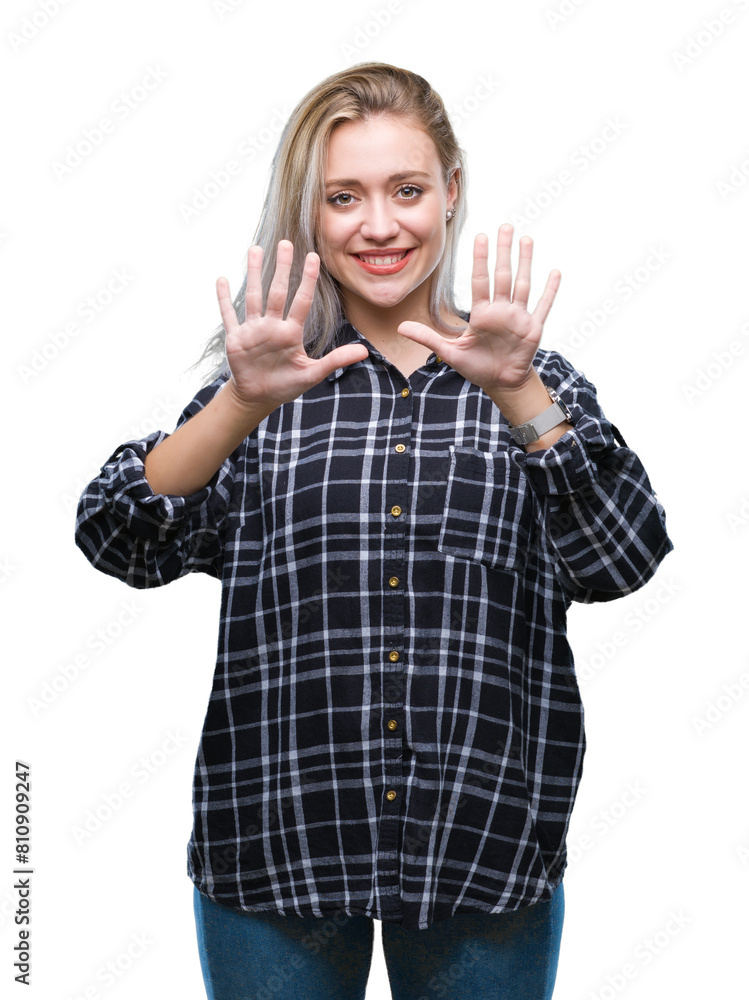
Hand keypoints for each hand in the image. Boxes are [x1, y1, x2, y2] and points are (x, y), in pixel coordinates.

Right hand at [216, 239, 368, 408]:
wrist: (259, 397)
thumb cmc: (286, 384)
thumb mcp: (312, 374)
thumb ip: (336, 361)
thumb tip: (365, 351)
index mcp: (291, 333)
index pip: (301, 301)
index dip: (307, 280)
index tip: (313, 257)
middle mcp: (272, 326)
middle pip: (277, 292)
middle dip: (281, 268)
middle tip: (285, 243)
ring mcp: (253, 330)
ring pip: (253, 296)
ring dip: (254, 273)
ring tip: (255, 249)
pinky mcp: (236, 339)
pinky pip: (229, 315)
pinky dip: (224, 299)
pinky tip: (221, 279)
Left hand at [397, 224, 560, 391]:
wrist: (501, 383)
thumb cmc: (477, 366)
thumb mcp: (449, 353)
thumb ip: (427, 338)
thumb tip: (400, 327)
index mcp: (481, 314)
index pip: (480, 280)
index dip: (480, 259)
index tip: (480, 237)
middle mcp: (500, 310)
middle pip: (502, 275)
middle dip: (503, 251)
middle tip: (505, 226)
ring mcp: (518, 317)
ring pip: (522, 284)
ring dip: (525, 262)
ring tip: (526, 240)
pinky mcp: (533, 329)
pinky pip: (543, 306)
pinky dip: (549, 291)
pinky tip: (555, 272)